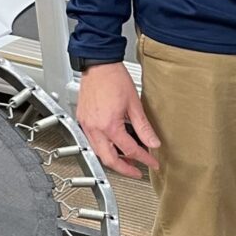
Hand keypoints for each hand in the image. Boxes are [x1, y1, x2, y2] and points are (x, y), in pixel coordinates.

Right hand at [76, 62, 160, 178]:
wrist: (98, 64)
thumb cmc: (114, 78)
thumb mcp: (134, 105)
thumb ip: (144, 128)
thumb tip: (153, 142)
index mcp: (109, 125)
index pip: (130, 150)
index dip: (144, 159)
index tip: (152, 162)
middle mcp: (95, 128)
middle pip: (109, 159)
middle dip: (124, 169)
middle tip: (137, 172)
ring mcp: (86, 125)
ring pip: (98, 152)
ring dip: (113, 160)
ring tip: (127, 160)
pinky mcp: (82, 120)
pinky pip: (91, 142)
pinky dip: (103, 148)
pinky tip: (112, 146)